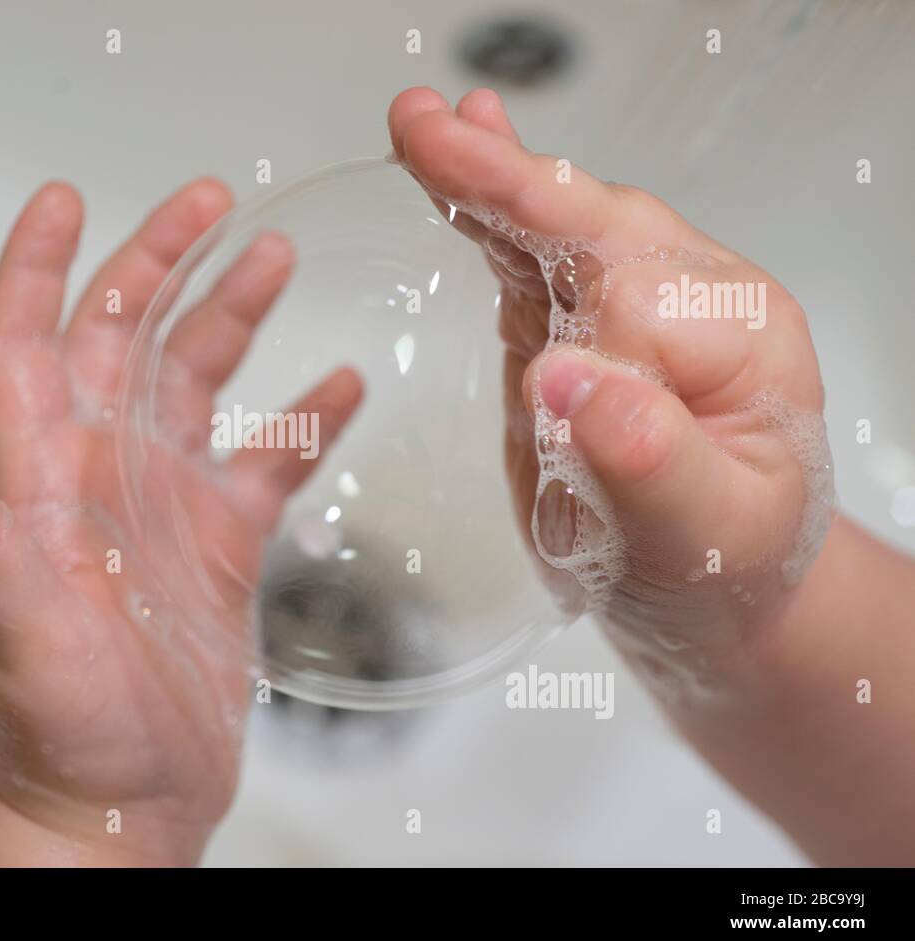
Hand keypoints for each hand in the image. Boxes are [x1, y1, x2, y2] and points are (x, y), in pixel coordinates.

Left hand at [0, 180, 359, 864]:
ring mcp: (162, 508)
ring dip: (234, 320)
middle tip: (211, 200)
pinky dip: (303, 421)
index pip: (26, 348)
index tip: (63, 201)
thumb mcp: (15, 633)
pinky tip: (341, 386)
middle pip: (123, 341)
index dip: (37, 270)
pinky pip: (266, 462)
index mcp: (42, 482)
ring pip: (198, 386)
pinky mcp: (218, 547)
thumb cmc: (56, 731)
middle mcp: (99, 477)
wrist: (119, 808)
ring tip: (276, 259)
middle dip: (160, 262)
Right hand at [388, 88, 833, 699]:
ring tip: (423, 127)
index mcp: (733, 337)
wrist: (711, 597)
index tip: (540, 391)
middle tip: (429, 130)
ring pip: (549, 227)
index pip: (635, 301)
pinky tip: (452, 168)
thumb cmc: (721, 570)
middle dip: (511, 178)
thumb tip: (564, 378)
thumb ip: (648, 457)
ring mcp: (624, 310)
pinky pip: (522, 259)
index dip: (577, 329)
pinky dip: (482, 214)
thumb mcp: (703, 532)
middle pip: (592, 223)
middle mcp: (686, 304)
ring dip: (485, 176)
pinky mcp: (571, 328)